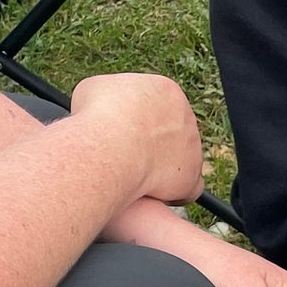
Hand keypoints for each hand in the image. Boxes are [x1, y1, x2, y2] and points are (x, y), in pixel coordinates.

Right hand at [69, 72, 201, 207]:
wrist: (112, 146)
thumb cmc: (97, 117)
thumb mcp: (93, 90)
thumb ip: (105, 97)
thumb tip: (99, 106)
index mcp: (166, 91)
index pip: (156, 107)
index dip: (137, 121)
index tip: (121, 132)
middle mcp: (185, 116)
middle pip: (170, 132)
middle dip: (150, 144)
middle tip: (125, 156)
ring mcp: (192, 148)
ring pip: (181, 160)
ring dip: (161, 169)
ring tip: (133, 176)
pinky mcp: (191, 177)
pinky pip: (190, 188)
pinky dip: (174, 193)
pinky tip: (153, 195)